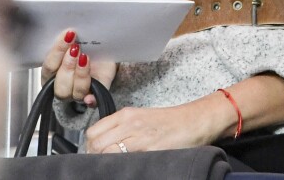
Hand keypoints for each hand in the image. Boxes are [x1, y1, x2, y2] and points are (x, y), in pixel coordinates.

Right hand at [41, 29, 117, 107]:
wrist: (107, 53)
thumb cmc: (88, 47)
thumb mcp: (78, 41)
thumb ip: (69, 40)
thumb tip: (67, 32)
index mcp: (53, 73)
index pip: (49, 67)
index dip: (57, 52)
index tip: (67, 35)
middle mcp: (64, 87)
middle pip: (59, 85)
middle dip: (67, 65)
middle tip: (76, 48)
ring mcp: (78, 94)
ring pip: (75, 92)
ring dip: (79, 75)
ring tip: (85, 58)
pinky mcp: (95, 97)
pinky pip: (91, 103)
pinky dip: (90, 100)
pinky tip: (89, 97)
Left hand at [85, 96, 231, 153]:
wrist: (194, 121)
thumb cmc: (170, 123)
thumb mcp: (142, 119)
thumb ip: (123, 129)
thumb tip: (102, 146)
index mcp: (126, 114)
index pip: (93, 132)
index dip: (89, 147)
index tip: (93, 156)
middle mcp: (130, 123)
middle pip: (95, 144)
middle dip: (94, 157)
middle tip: (101, 165)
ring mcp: (140, 138)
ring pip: (107, 153)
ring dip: (105, 162)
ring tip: (113, 167)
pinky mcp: (151, 151)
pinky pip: (127, 161)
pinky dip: (122, 167)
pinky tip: (128, 168)